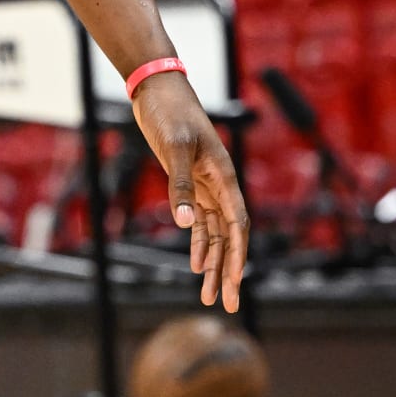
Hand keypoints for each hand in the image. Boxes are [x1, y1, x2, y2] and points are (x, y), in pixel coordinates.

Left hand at [132, 70, 248, 312]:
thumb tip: (186, 222)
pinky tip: (196, 266)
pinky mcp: (191, 185)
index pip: (237, 225)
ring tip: (210, 296)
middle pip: (230, 237)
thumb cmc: (170, 113)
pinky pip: (201, 222)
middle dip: (228, 271)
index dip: (237, 254)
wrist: (158, 92)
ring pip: (215, 234)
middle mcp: (221, 186)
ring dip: (213, 264)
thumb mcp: (173, 148)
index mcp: (224, 178)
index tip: (235, 281)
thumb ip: (180, 186)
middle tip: (227, 304)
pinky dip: (199, 244)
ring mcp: (207, 187)